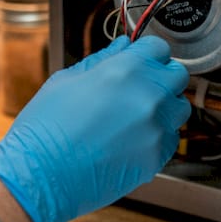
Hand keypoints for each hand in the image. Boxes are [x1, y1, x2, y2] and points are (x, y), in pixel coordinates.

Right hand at [0, 36, 190, 221]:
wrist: (41, 175)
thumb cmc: (46, 128)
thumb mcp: (67, 80)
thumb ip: (104, 59)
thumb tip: (124, 46)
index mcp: (126, 69)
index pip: (159, 48)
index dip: (148, 54)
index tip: (140, 62)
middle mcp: (149, 95)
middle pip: (177, 76)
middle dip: (161, 78)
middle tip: (138, 90)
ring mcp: (156, 128)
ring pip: (179, 109)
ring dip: (164, 108)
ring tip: (134, 118)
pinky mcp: (157, 156)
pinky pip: (170, 139)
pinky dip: (158, 137)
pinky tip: (132, 141)